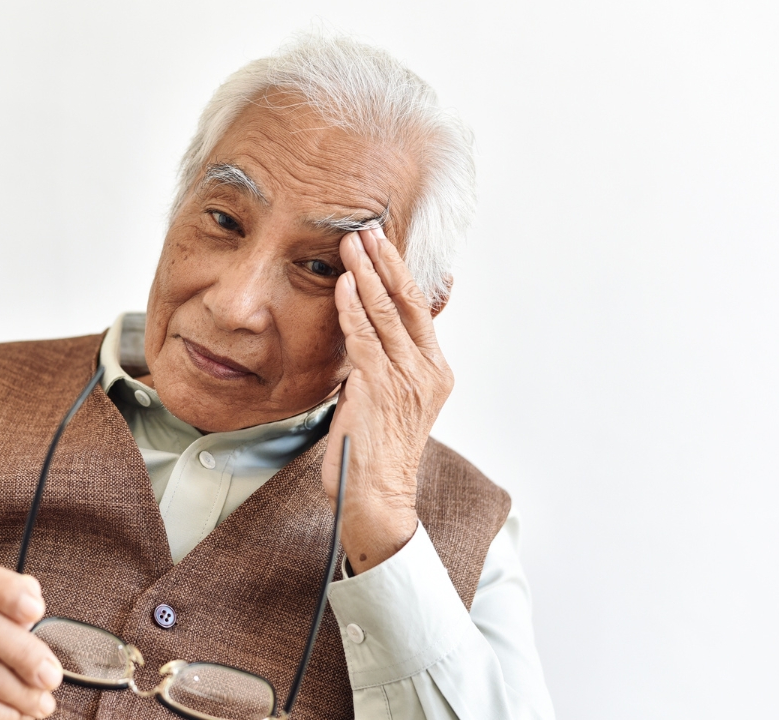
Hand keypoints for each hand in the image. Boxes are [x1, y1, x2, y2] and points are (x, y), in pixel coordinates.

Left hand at [323, 226, 453, 573]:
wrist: (378, 498)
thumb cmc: (377, 454)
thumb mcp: (387, 400)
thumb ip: (381, 365)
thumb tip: (360, 333)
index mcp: (435, 372)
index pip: (418, 310)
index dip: (400, 274)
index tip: (383, 246)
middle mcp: (427, 372)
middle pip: (406, 303)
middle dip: (385, 262)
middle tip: (367, 230)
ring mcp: (406, 380)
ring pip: (385, 315)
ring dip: (366, 275)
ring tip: (351, 245)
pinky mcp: (380, 389)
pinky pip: (364, 340)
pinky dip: (352, 309)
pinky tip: (343, 286)